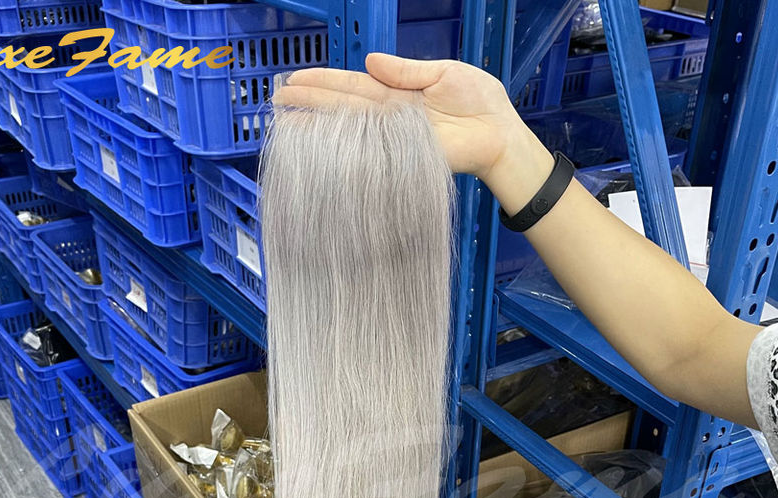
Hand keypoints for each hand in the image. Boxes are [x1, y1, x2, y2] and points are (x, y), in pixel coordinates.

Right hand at [272, 53, 552, 207]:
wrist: (500, 134)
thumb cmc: (480, 104)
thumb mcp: (444, 73)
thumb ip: (407, 70)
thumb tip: (370, 61)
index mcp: (398, 93)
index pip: (353, 85)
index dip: (324, 82)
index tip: (295, 79)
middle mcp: (390, 117)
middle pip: (343, 106)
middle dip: (310, 101)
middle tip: (277, 99)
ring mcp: (394, 138)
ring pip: (349, 126)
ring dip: (317, 122)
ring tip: (286, 118)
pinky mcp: (404, 156)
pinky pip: (370, 150)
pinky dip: (345, 149)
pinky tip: (322, 145)